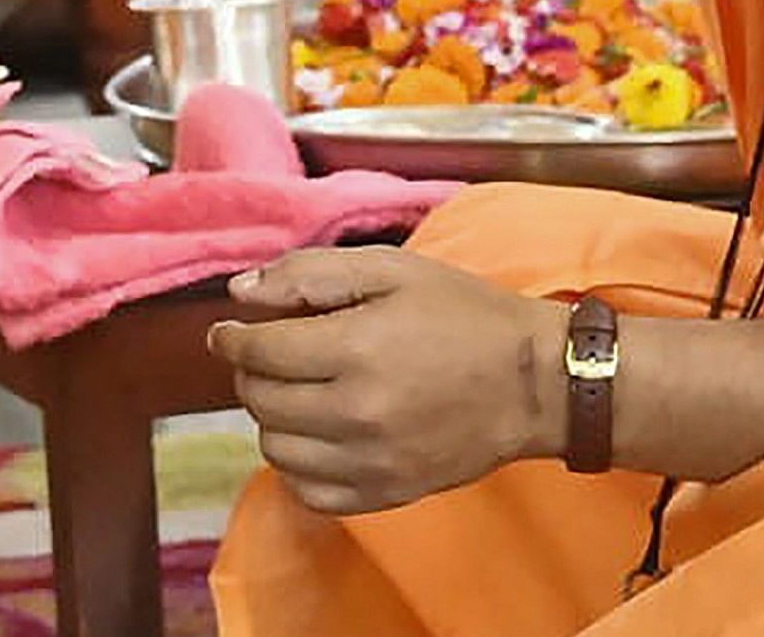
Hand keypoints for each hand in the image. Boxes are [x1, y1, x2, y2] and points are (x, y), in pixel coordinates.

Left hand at [208, 248, 564, 516]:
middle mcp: (357, 413)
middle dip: (253, 373)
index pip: (256, 352)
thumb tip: (240, 294)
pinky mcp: (386, 494)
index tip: (229, 331)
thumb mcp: (392, 269)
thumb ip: (310, 274)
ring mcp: (371, 462)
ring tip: (302, 393)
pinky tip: (320, 435)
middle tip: (275, 355)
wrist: (535, 384)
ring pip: (276, 450)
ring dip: (275, 418)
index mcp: (356, 349)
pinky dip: (300, 466)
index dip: (231, 337)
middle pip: (259, 401)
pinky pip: (309, 492)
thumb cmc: (465, 316)